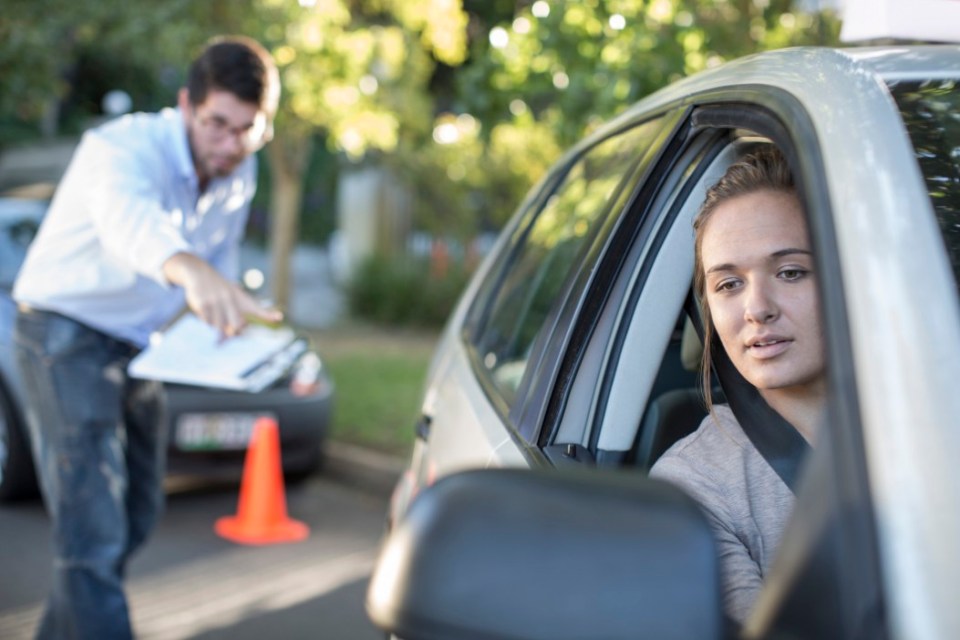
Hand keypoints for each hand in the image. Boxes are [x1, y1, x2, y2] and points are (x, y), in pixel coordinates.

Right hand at [162, 252, 282, 336]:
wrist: (199, 272)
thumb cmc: (219, 290)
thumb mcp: (231, 298)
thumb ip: (235, 317)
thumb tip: (232, 334)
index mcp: (240, 297)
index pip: (256, 308)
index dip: (267, 314)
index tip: (279, 317)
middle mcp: (230, 298)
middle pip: (236, 325)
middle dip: (232, 330)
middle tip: (227, 327)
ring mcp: (216, 301)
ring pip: (219, 327)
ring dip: (217, 325)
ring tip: (214, 311)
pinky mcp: (203, 304)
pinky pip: (207, 322)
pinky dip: (206, 320)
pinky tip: (204, 309)